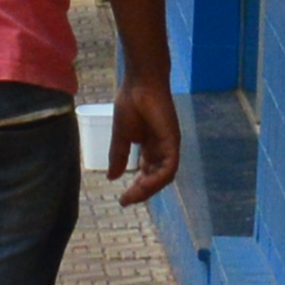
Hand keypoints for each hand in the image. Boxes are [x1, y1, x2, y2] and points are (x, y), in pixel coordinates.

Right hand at [101, 78, 182, 210]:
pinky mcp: (173, 142)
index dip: (136, 187)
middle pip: (155, 177)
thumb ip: (118, 156)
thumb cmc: (130, 103)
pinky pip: (169, 168)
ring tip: (133, 195)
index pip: (146, 173)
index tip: (122, 199)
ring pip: (163, 176)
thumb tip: (112, 177)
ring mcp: (169, 146)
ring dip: (149, 189)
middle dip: (141, 191)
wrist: (140, 83)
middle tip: (126, 200)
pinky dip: (157, 179)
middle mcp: (161, 149)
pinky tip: (143, 184)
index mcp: (149, 147)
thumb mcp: (120, 135)